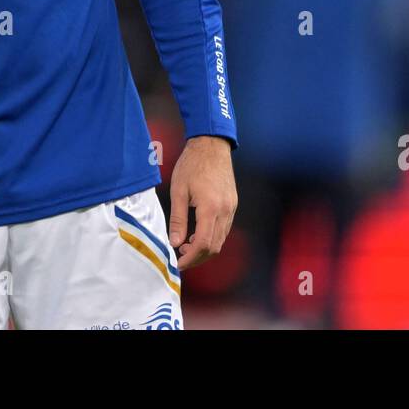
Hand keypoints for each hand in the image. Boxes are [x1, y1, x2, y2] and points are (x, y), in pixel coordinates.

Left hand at [168, 135, 236, 270]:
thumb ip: (177, 219)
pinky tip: (197, 233)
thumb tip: (174, 243)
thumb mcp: (178, 191)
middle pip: (215, 247)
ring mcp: (231, 208)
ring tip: (185, 246)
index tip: (178, 263)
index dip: (190, 258)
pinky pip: (224, 229)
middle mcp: (225, 211)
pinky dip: (212, 237)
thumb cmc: (192, 165)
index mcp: (210, 208)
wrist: (211, 145)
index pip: (203, 244)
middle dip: (197, 257)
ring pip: (221, 239)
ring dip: (205, 248)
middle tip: (180, 257)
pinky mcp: (233, 204)